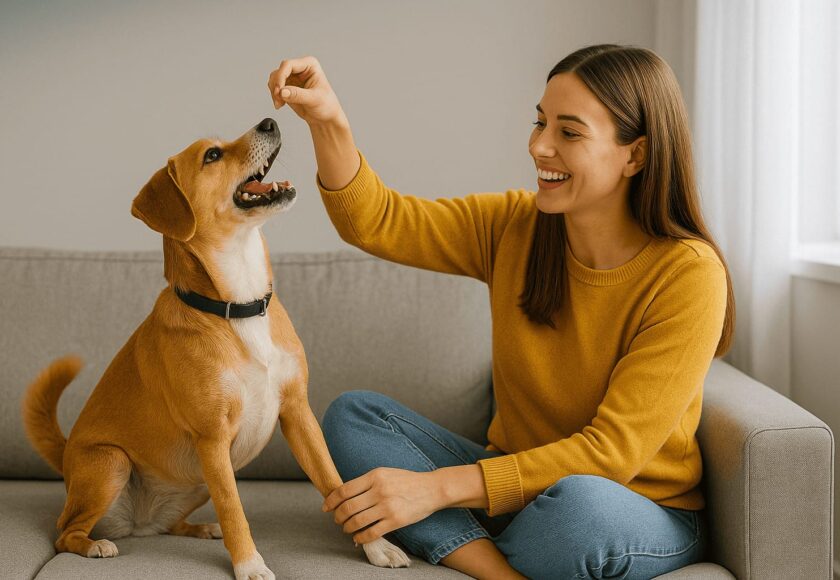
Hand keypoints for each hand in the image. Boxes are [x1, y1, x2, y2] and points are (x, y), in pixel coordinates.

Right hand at [267, 56, 346, 126]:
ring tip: (280, 102)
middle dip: (277, 85)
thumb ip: (297, 95)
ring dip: (274, 91)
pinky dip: (274, 96)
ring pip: (274, 79)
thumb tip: (283, 92)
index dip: (281, 76)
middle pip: (279, 71)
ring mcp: (293, 78)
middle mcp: (300, 69)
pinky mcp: (287, 87)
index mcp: (310, 65)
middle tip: (279, 98)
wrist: (325, 118)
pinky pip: (274, 88)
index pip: (288, 65)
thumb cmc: (327, 105)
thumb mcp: (314, 99)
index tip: (279, 90)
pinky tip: (280, 104)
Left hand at [322, 467, 444, 543]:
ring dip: (347, 528)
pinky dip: (360, 538)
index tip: (326, 507)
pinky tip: (358, 537)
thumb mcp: (385, 473)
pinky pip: (371, 533)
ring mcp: (387, 507)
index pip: (344, 490)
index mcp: (375, 476)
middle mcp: (379, 491)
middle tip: (337, 520)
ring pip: (357, 522)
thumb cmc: (407, 480)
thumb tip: (344, 495)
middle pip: (348, 508)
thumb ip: (366, 482)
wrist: (432, 488)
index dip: (331, 500)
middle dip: (338, 517)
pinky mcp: (395, 521)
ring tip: (347, 528)